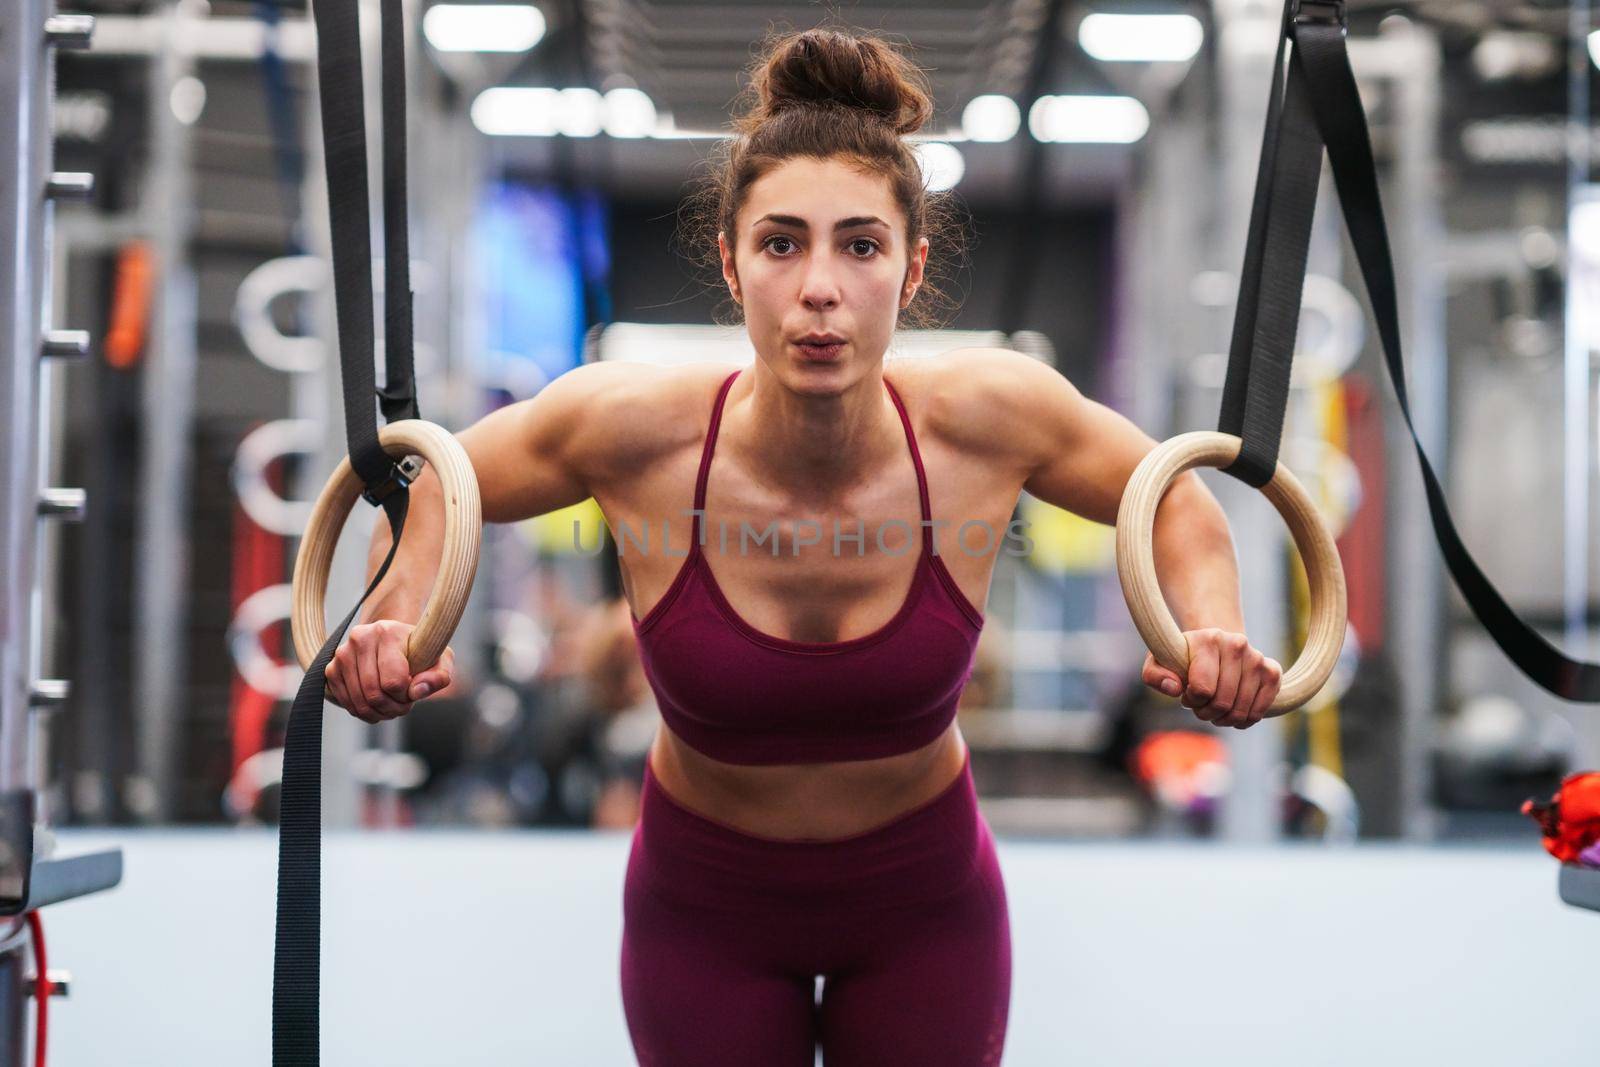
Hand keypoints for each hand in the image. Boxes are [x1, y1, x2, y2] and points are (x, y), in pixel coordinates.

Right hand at [323, 619, 454, 723]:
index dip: (406, 696)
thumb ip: (438, 676)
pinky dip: (364, 712)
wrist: (393, 641)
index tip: (413, 691)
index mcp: (387, 631)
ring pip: (359, 703)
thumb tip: (417, 692)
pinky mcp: (331, 669)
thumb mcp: (440, 659)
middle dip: (393, 708)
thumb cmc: (419, 652)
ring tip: (392, 705)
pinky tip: (377, 704)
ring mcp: (342, 654)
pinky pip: (347, 704)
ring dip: (379, 713)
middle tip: (404, 705)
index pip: (393, 682)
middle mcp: (360, 638)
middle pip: (374, 695)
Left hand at [1141, 627, 1281, 729]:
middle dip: (1207, 713)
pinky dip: (1245, 720)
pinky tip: (1233, 713)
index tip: (1187, 695)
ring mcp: (1257, 658)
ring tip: (1215, 707)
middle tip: (1201, 705)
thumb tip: (1175, 688)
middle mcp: (1237, 644)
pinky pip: (1260, 711)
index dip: (1191, 701)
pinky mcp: (1272, 672)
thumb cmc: (1183, 659)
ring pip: (1241, 711)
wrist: (1215, 647)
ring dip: (1224, 718)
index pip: (1202, 689)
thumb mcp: (1159, 663)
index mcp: (1209, 639)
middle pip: (1222, 702)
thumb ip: (1155, 676)